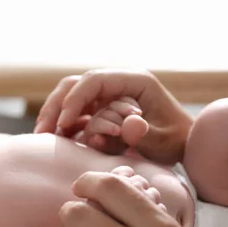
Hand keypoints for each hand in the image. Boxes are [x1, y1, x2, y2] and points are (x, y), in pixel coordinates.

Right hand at [35, 69, 193, 164]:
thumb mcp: (164, 140)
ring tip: (42, 138)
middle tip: (44, 132)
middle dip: (56, 106)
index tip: (64, 125)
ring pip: (70, 98)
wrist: (185, 146)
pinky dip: (62, 126)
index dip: (74, 100)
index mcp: (133, 81)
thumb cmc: (177, 141)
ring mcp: (107, 97)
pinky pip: (75, 114)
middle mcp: (116, 85)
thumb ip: (144, 134)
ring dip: (54, 116)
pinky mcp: (100, 111)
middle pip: (75, 85)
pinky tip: (53, 141)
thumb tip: (124, 126)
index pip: (93, 80)